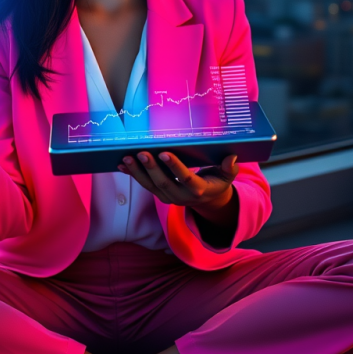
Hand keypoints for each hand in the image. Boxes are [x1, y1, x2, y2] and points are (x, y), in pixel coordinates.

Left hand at [118, 150, 238, 209]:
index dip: (175, 167)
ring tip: (126, 158)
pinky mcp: (160, 194)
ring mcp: (169, 197)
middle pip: (164, 183)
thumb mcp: (227, 176)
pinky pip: (145, 184)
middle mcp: (181, 196)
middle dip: (151, 168)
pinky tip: (121, 164)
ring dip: (137, 172)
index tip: (165, 153)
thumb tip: (231, 158)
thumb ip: (229, 168)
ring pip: (150, 185)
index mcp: (199, 190)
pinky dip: (133, 174)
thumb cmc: (218, 181)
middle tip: (142, 153)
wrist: (209, 200)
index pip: (186, 178)